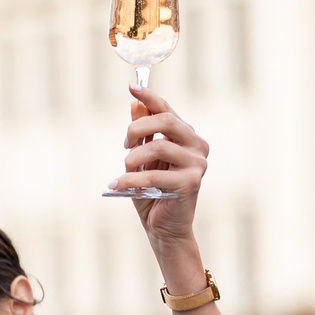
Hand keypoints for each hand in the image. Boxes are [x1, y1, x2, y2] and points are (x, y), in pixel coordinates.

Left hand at [118, 86, 208, 260]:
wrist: (163, 228)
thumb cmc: (152, 192)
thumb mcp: (142, 160)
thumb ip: (142, 134)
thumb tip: (136, 104)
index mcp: (187, 137)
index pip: (168, 110)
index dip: (150, 97)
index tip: (132, 86)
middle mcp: (198, 146)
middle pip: (165, 121)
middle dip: (137, 128)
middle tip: (124, 144)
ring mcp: (197, 164)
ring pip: (158, 146)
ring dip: (132, 158)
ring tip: (124, 171)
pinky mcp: (190, 183)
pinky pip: (153, 174)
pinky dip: (130, 179)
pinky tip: (116, 184)